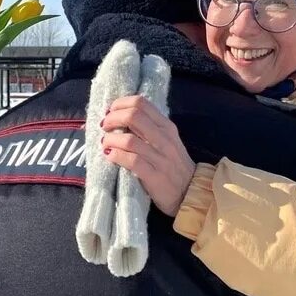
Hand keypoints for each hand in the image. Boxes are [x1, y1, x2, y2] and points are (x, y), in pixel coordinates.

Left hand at [101, 95, 195, 216]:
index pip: (141, 103)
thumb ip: (149, 129)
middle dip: (113, 119)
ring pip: (129, 140)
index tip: (111, 112)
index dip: (121, 104)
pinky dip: (116, 156)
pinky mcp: (154, 176)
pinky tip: (110, 157)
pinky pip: (131, 161)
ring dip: (110, 140)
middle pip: (133, 116)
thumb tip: (121, 118)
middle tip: (105, 126)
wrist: (191, 192)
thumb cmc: (175, 165)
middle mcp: (165, 139)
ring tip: (106, 144)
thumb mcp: (168, 141)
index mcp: (167, 127)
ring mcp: (161, 158)